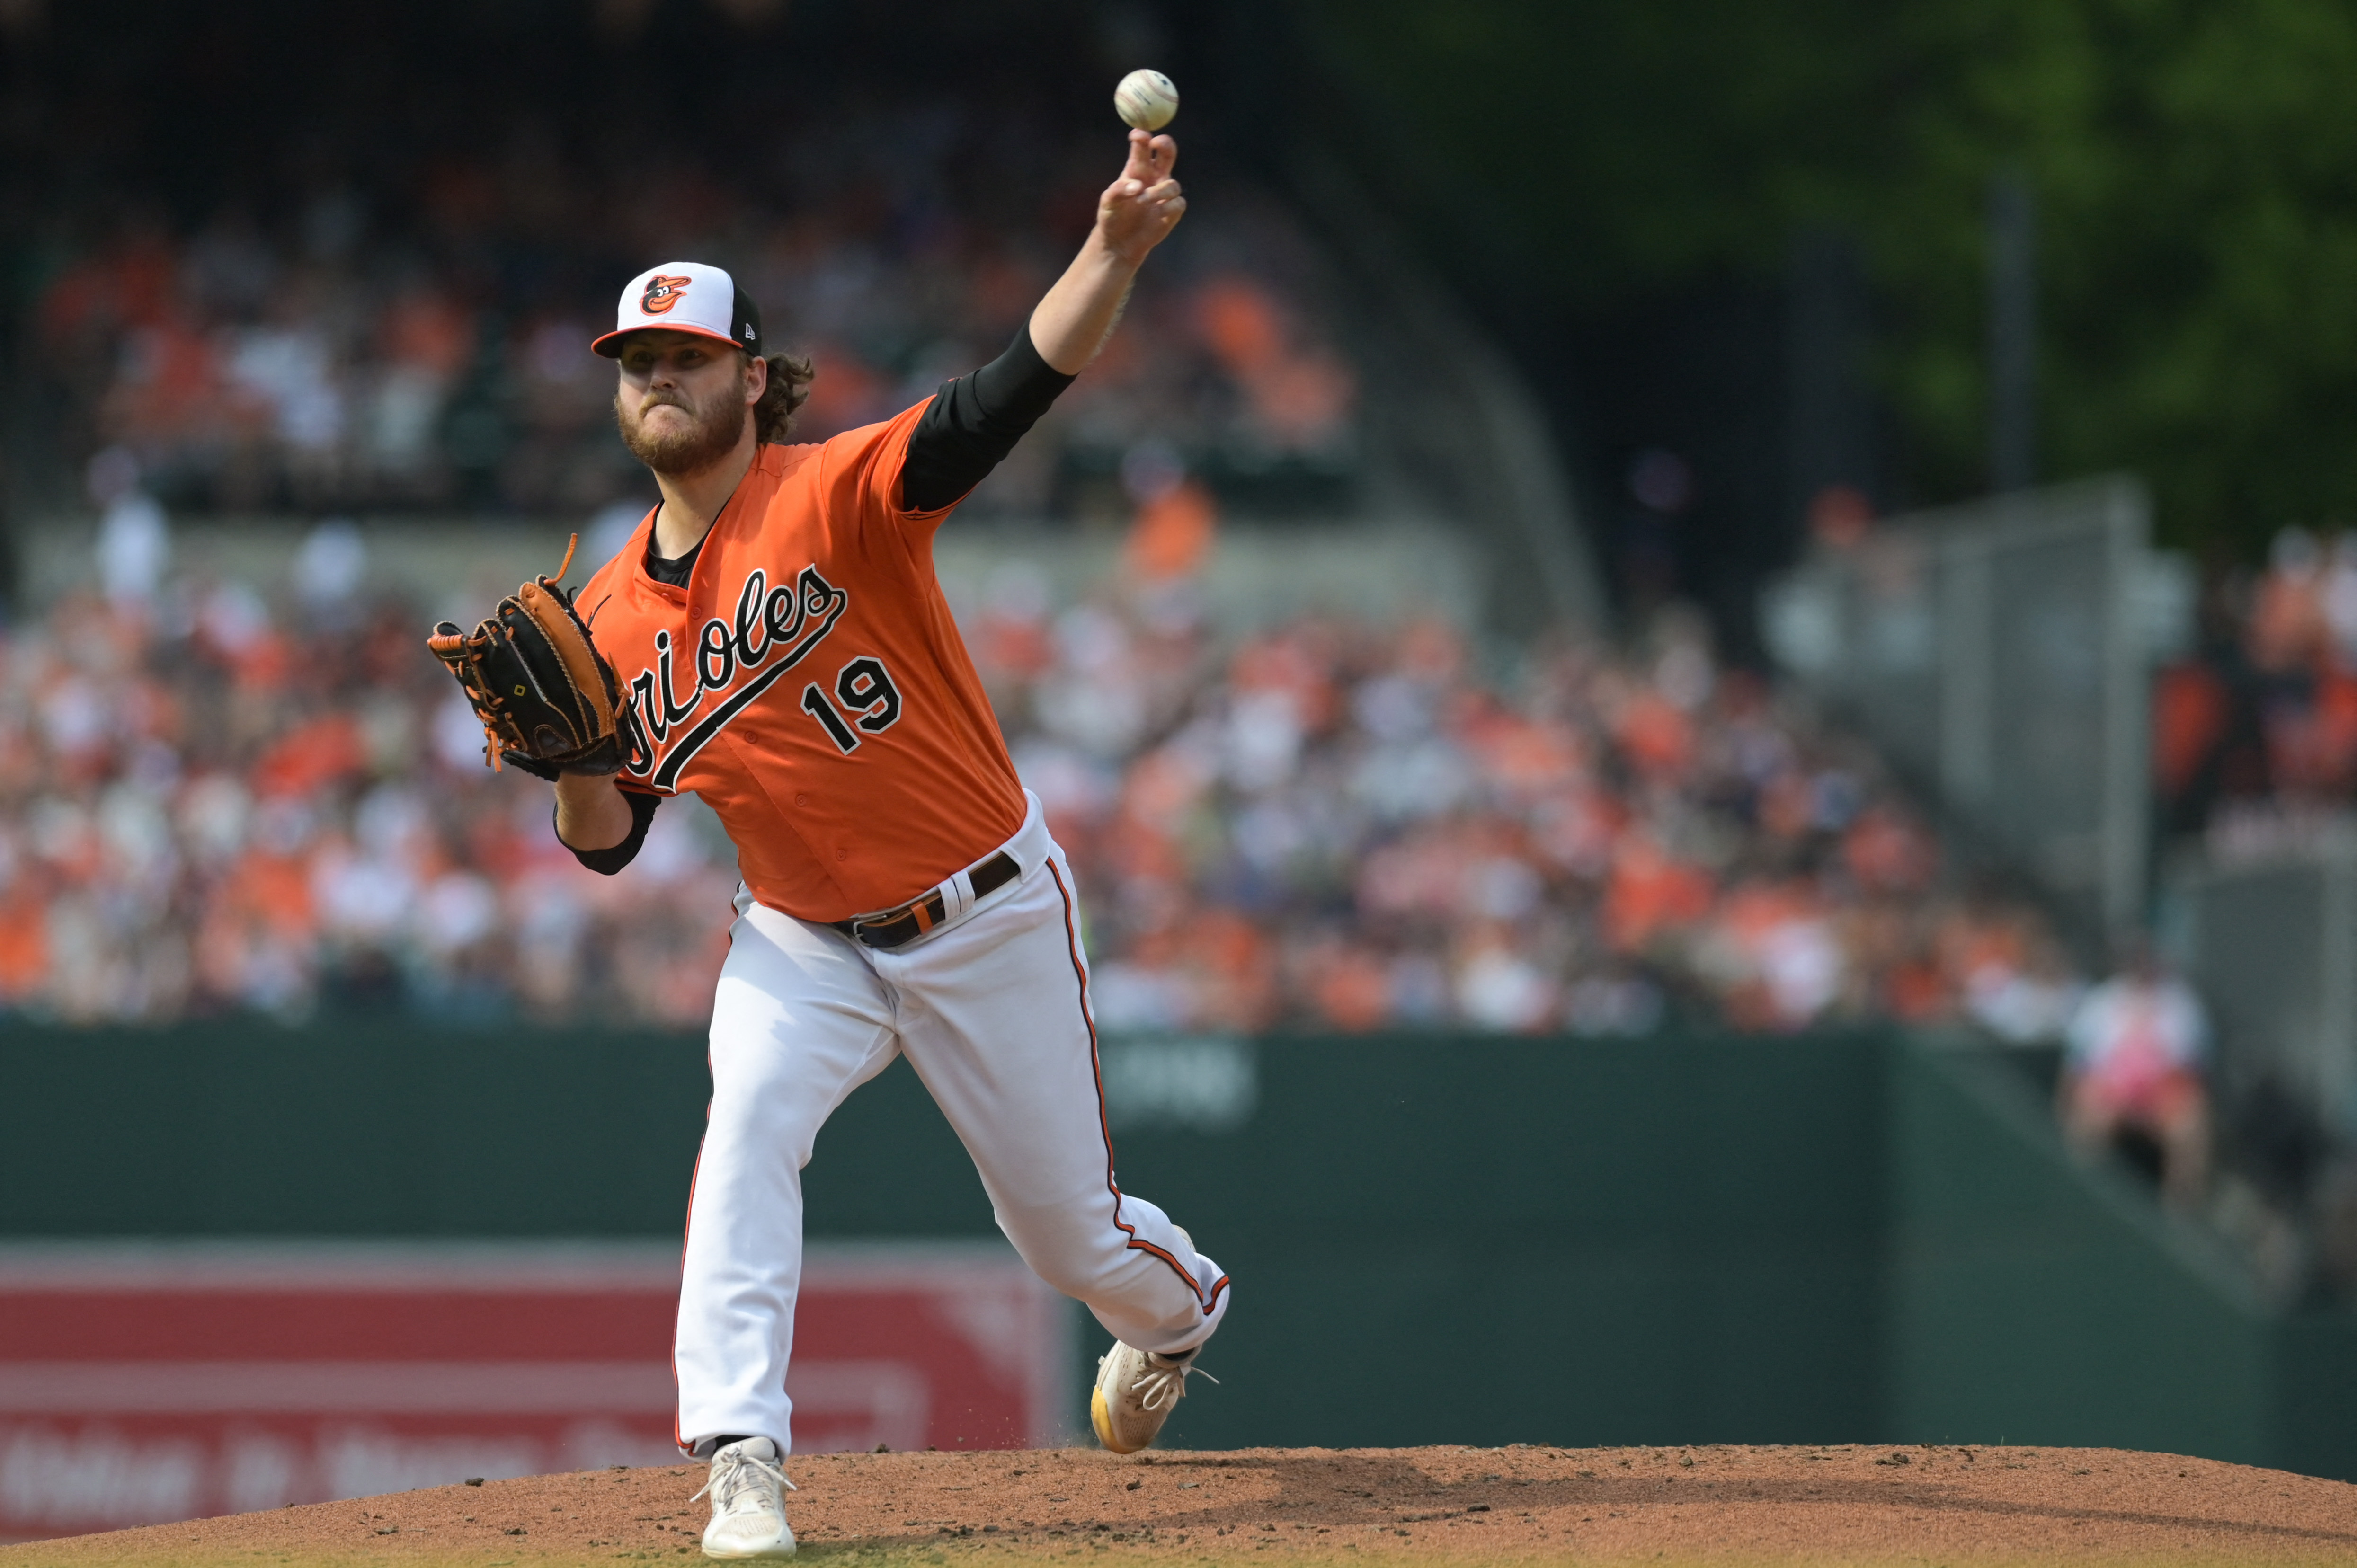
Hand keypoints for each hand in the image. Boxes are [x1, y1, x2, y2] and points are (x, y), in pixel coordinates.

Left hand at [1094, 130, 1184, 265]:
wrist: (1119, 242)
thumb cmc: (1112, 216)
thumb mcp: (1108, 202)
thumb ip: (1119, 190)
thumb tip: (1137, 186)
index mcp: (1137, 169)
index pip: (1143, 147)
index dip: (1142, 137)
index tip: (1137, 136)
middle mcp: (1153, 177)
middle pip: (1166, 153)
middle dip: (1165, 144)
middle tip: (1157, 143)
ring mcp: (1164, 194)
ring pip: (1173, 184)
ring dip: (1159, 191)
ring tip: (1142, 201)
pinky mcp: (1172, 211)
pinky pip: (1178, 203)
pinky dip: (1168, 207)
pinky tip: (1157, 214)